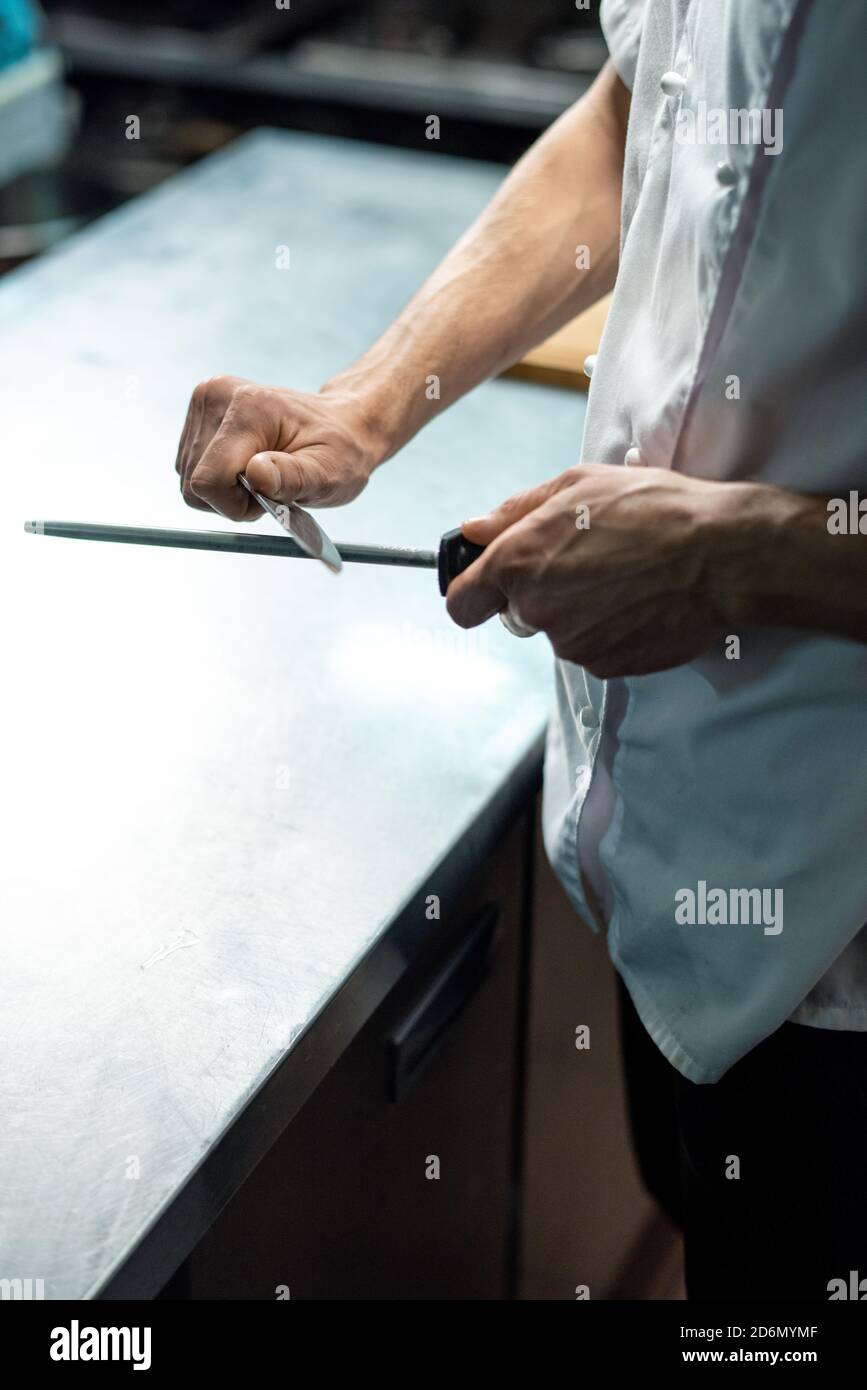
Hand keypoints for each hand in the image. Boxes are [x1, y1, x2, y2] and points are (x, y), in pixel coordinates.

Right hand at [174, 375, 380, 519]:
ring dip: (225, 490)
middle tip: (272, 486)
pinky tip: (247, 468)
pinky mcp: (197, 413)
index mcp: (250, 406)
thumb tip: (256, 474)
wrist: (341, 423)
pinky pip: (191, 468)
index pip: (209, 480)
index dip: (235, 505)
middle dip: (231, 498)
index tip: (269, 496)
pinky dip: (219, 479)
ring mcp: (203, 401)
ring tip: (264, 475)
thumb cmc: (339, 450)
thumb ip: (293, 476)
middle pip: (195, 482)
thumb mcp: (329, 473)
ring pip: (189, 478)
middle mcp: (216, 395)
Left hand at [446, 464, 731, 676]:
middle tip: (586, 564)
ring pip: (559, 632)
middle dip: (539, 594)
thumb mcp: (578, 484)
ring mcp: (571, 643)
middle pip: (515, 616)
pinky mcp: (605, 666)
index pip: (461, 603)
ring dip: (580, 611)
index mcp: (518, 562)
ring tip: (624, 578)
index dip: (471, 595)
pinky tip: (639, 602)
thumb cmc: (653, 509)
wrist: (719, 555)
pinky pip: (594, 651)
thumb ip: (516, 511)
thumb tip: (474, 529)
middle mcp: (536, 609)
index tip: (484, 590)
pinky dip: (609, 632)